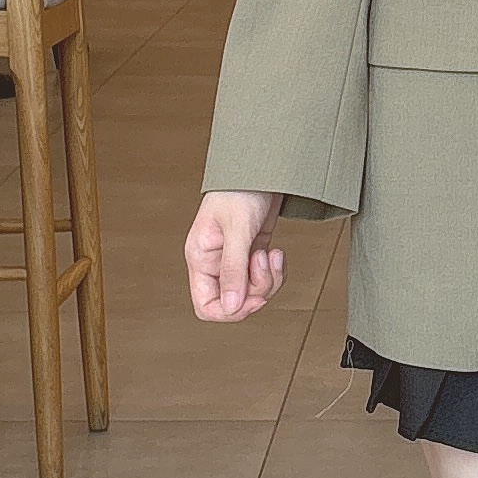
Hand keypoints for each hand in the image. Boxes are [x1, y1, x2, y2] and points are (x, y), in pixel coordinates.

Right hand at [186, 189, 285, 320]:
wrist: (262, 166)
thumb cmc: (240, 189)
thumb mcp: (237, 229)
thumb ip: (233, 270)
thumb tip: (230, 307)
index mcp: (201, 258)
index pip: (206, 304)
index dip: (230, 311)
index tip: (252, 298)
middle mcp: (216, 263)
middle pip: (234, 302)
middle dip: (256, 290)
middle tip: (263, 264)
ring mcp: (236, 259)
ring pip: (253, 292)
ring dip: (268, 279)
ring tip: (272, 253)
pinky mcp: (253, 253)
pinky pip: (264, 278)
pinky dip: (275, 271)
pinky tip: (277, 251)